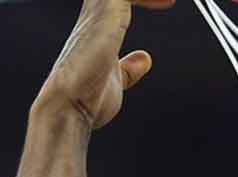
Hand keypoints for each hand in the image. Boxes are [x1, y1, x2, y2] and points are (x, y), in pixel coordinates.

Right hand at [34, 0, 175, 128]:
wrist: (70, 106)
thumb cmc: (86, 100)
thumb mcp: (115, 80)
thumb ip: (128, 69)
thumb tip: (144, 60)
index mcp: (94, 29)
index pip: (119, 0)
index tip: (167, 3)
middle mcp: (94, 16)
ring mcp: (98, 11)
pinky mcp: (106, 8)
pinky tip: (167, 0)